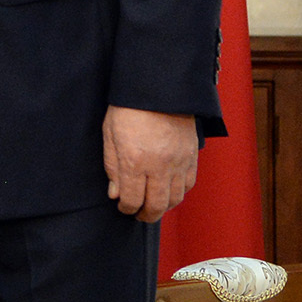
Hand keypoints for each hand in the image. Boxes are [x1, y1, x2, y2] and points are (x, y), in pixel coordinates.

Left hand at [103, 106, 196, 221]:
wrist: (158, 85)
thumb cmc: (129, 106)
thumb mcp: (110, 134)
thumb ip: (112, 167)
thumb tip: (115, 194)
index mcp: (135, 161)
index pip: (131, 200)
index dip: (126, 208)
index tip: (123, 206)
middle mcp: (159, 166)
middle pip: (156, 206)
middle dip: (146, 215)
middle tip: (139, 214)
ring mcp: (178, 161)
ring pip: (175, 199)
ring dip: (164, 207)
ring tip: (154, 205)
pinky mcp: (191, 154)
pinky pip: (189, 184)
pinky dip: (180, 192)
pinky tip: (170, 190)